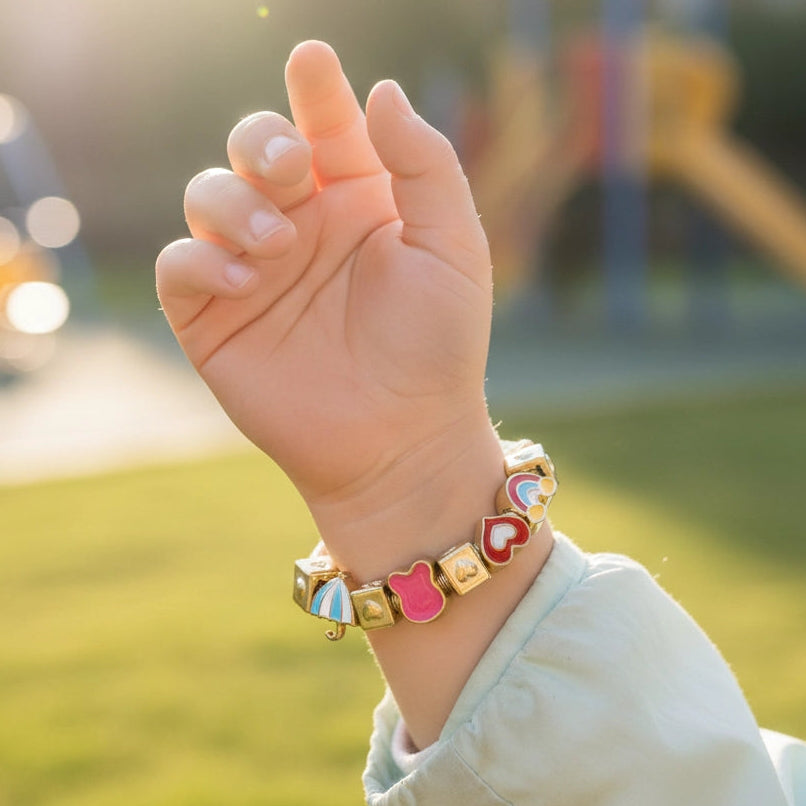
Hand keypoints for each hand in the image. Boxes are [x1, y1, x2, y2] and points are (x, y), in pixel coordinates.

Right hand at [156, 41, 499, 572]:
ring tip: (276, 240)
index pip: (327, 127)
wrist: (403, 440)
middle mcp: (301, 228)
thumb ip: (425, 166)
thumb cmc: (437, 348)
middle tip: (290, 164)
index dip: (316, 90)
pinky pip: (181, 266)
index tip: (314, 61)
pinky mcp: (215, 319)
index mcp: (359, 203)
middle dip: (262, 139)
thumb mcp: (453, 249)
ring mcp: (255, 271)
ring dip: (233, 201)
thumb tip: (382, 92)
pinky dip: (201, 261)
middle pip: (254, 149)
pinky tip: (246, 281)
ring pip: (208, 196)